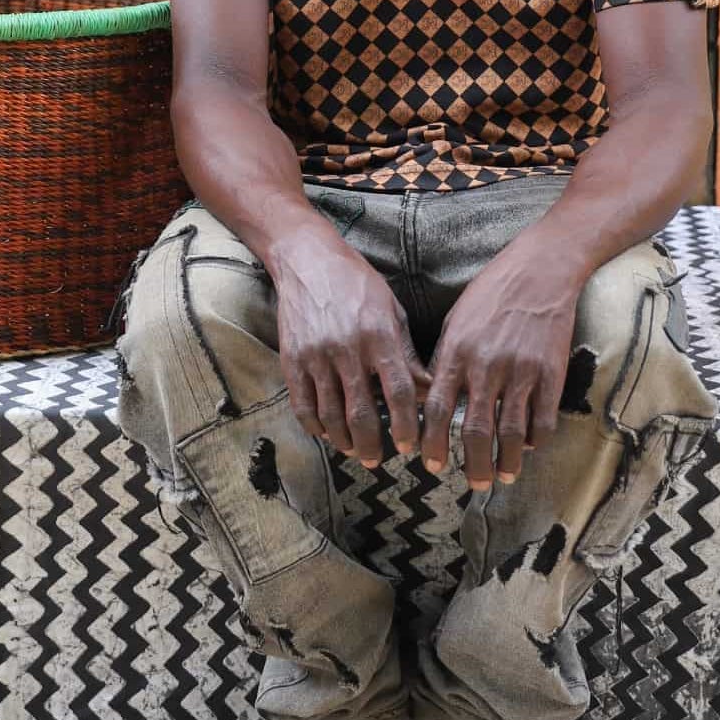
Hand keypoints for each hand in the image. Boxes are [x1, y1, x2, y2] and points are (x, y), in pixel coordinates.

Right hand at [274, 239, 429, 468]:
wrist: (307, 259)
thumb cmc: (357, 282)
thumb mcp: (391, 308)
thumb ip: (406, 352)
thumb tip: (428, 390)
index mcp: (378, 334)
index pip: (399, 391)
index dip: (406, 424)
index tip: (409, 444)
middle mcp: (347, 348)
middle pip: (361, 412)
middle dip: (372, 444)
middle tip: (377, 459)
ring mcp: (316, 355)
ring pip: (330, 414)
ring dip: (343, 440)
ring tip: (354, 450)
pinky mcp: (291, 359)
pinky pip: (303, 404)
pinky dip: (314, 426)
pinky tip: (326, 433)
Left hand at [419, 241, 584, 488]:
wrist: (541, 269)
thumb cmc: (492, 292)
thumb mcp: (457, 319)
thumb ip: (446, 360)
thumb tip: (434, 400)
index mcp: (457, 350)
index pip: (438, 408)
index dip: (433, 442)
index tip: (431, 463)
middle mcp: (487, 364)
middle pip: (475, 430)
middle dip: (471, 464)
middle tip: (472, 484)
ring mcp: (521, 370)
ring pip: (511, 432)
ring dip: (505, 462)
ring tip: (501, 476)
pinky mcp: (552, 373)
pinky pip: (543, 419)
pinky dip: (535, 441)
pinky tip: (528, 449)